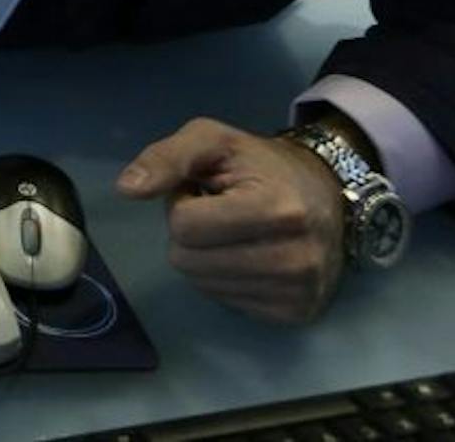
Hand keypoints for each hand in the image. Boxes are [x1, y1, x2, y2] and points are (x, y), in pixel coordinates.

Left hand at [117, 117, 347, 324]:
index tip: (209, 192)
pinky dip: (227, 279)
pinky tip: (250, 255)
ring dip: (207, 257)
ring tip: (236, 232)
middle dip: (192, 234)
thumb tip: (126, 189)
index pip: (184, 226)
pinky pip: (227, 303)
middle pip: (187, 261)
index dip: (184, 203)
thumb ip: (166, 158)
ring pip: (203, 285)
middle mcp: (294, 258)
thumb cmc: (262, 166)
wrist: (328, 194)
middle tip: (221, 213)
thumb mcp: (213, 141)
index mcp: (276, 209)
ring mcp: (298, 291)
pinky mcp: (296, 313)